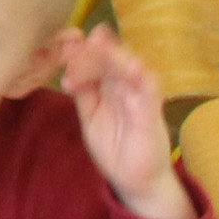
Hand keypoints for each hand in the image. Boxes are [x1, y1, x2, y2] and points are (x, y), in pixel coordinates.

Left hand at [61, 24, 192, 218]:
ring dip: (116, 56)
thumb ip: (82, 94)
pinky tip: (132, 67)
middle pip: (113, 61)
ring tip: (99, 44)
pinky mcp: (152, 116)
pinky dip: (142, 79)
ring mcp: (140, 100)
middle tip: (78, 39)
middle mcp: (127, 89)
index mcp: (110, 88)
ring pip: (132, 70)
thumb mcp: (90, 117)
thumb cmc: (114, 146)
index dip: (83, 50)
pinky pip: (150, 93)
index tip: (67, 40)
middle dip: (96, 48)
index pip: (97, 62)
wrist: (135, 180)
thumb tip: (67, 71)